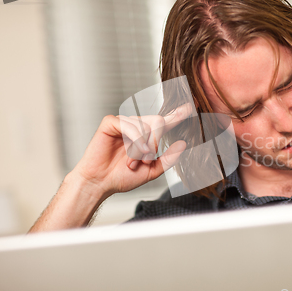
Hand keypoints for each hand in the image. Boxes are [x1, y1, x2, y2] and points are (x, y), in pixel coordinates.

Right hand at [71, 104, 190, 198]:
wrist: (101, 184)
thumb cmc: (122, 177)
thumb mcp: (152, 171)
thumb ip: (168, 158)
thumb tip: (183, 144)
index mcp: (147, 136)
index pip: (166, 121)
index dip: (178, 113)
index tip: (191, 106)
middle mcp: (137, 126)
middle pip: (158, 121)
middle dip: (156, 143)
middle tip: (146, 160)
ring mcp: (123, 122)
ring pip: (145, 126)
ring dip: (142, 149)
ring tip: (131, 162)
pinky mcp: (110, 123)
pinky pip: (130, 126)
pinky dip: (134, 142)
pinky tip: (130, 154)